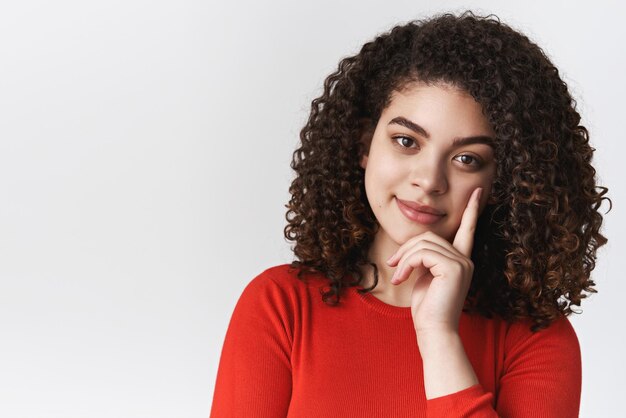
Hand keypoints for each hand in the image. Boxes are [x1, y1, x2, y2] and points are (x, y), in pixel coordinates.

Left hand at [386, 187, 481, 335]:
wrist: (434, 330)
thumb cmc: (427, 308)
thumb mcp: (424, 277)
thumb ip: (425, 258)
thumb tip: (413, 246)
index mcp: (460, 260)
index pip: (467, 230)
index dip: (471, 210)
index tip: (478, 192)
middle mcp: (465, 259)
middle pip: (429, 236)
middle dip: (406, 248)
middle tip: (392, 265)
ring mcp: (461, 263)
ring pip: (423, 243)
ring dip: (404, 258)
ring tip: (397, 275)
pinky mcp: (454, 268)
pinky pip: (422, 253)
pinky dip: (406, 264)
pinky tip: (401, 279)